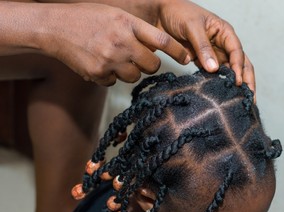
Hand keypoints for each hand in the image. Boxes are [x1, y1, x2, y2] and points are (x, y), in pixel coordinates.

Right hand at [40, 3, 189, 85]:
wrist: (54, 27)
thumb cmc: (87, 18)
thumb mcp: (116, 15)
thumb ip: (137, 30)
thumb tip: (158, 47)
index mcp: (128, 24)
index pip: (162, 40)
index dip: (178, 51)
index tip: (187, 58)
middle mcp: (121, 42)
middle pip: (152, 65)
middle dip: (150, 64)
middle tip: (140, 58)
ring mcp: (109, 60)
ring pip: (134, 76)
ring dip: (130, 70)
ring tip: (115, 58)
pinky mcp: (98, 74)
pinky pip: (115, 82)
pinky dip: (111, 76)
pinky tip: (100, 63)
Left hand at [155, 0, 254, 92]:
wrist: (159, 14)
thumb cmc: (178, 12)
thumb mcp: (192, 26)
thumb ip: (203, 47)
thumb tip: (214, 69)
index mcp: (225, 32)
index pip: (237, 52)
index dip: (239, 67)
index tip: (237, 82)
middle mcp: (223, 44)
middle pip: (241, 64)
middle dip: (247, 81)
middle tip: (250, 99)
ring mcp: (214, 54)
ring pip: (229, 72)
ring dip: (235, 87)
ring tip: (240, 102)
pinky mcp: (203, 62)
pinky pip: (214, 75)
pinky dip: (219, 85)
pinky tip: (222, 97)